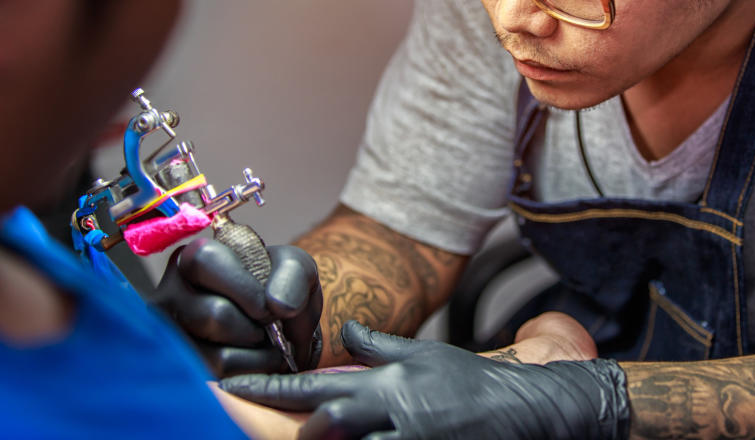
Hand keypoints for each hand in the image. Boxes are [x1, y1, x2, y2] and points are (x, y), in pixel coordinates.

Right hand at [153, 237, 323, 376]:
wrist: (281, 329)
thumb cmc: (280, 291)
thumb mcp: (297, 269)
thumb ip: (293, 274)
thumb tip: (278, 305)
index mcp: (195, 258)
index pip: (205, 261)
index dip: (244, 288)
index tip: (268, 305)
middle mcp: (169, 294)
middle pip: (214, 314)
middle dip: (256, 327)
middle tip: (269, 327)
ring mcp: (169, 337)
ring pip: (217, 355)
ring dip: (258, 354)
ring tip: (264, 344)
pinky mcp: (180, 371)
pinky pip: (221, 380)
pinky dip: (250, 373)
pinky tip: (253, 360)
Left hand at [220, 320, 628, 439]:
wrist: (519, 410)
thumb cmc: (467, 382)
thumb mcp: (422, 355)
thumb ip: (378, 345)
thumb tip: (345, 331)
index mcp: (384, 381)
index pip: (314, 383)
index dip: (270, 387)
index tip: (229, 386)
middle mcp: (390, 411)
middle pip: (327, 423)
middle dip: (300, 432)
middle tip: (274, 430)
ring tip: (309, 436)